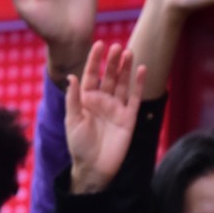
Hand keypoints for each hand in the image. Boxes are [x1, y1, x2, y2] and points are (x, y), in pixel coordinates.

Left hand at [65, 41, 143, 194]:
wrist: (94, 168)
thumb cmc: (79, 145)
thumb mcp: (72, 121)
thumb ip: (73, 99)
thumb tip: (71, 77)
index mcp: (86, 100)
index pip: (90, 75)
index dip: (94, 60)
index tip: (99, 44)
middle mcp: (102, 101)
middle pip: (109, 76)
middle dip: (112, 61)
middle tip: (117, 46)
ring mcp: (116, 108)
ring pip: (122, 83)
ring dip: (126, 69)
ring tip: (129, 52)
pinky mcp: (128, 117)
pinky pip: (134, 97)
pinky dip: (139, 84)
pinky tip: (142, 69)